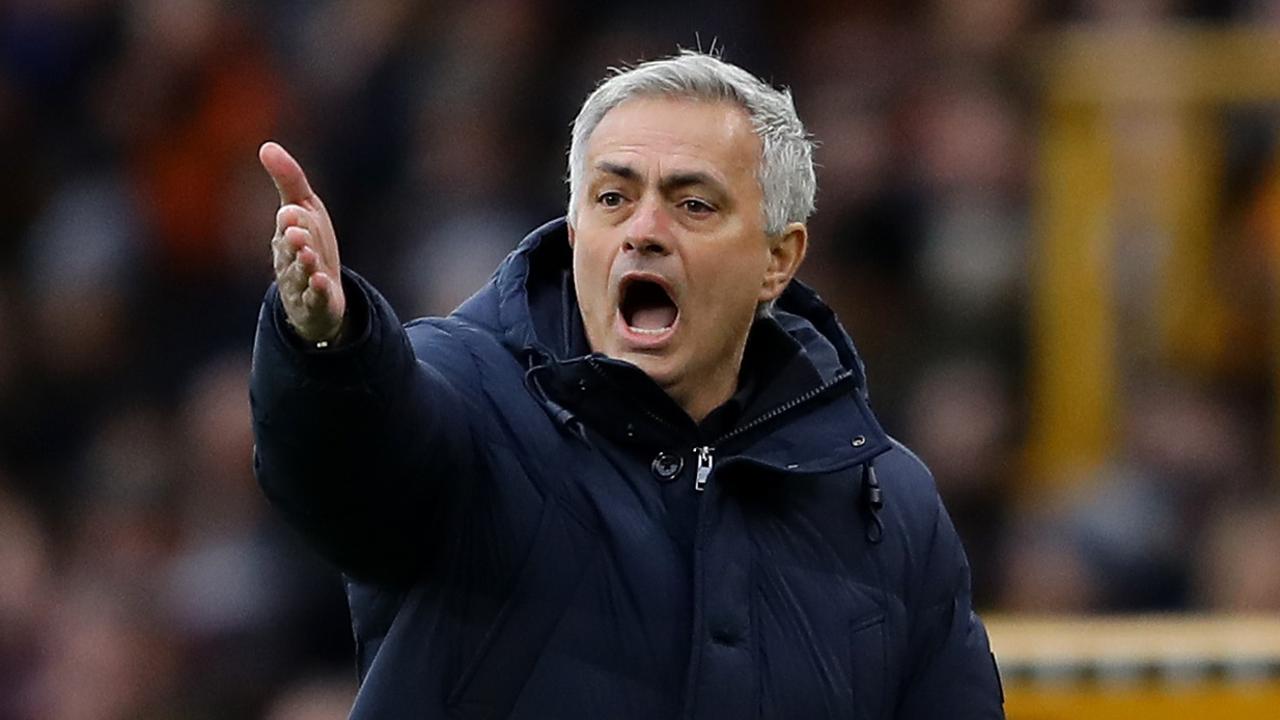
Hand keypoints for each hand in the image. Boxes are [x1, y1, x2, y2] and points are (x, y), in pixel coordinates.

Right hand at [260, 141, 345, 343]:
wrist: (319, 292)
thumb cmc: (310, 243)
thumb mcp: (304, 208)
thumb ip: (288, 179)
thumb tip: (266, 146)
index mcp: (285, 234)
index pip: (289, 223)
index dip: (292, 219)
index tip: (291, 212)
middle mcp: (289, 259)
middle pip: (290, 250)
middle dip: (294, 242)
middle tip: (297, 234)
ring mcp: (301, 283)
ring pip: (300, 274)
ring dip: (304, 265)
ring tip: (309, 257)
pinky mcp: (316, 303)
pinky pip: (314, 298)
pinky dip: (316, 291)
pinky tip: (321, 282)